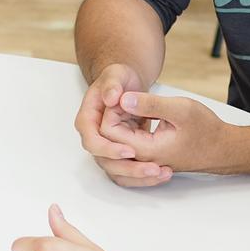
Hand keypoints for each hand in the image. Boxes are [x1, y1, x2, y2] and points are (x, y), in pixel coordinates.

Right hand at [74, 64, 171, 186]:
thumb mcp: (116, 75)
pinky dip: (143, 175)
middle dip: (128, 168)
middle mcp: (94, 136)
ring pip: (117, 170)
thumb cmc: (118, 78)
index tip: (130, 151)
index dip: (109, 149)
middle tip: (151, 169)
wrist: (127, 84)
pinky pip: (127, 170)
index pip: (92, 141)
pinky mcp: (119, 152)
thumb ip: (112, 85)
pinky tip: (161, 173)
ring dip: (138, 176)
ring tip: (160, 173)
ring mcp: (106, 146)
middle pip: (105, 161)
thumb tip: (111, 98)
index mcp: (88, 119)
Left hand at [104, 90, 233, 174]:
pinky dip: (129, 130)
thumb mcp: (180, 109)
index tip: (127, 96)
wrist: (223, 148)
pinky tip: (141, 116)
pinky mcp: (150, 157)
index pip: (109, 132)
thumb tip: (123, 98)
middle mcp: (142, 159)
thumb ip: (150, 104)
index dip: (113, 110)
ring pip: (117, 144)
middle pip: (109, 140)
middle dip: (115, 116)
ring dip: (121, 122)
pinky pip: (128, 147)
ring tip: (136, 107)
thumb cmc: (206, 130)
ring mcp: (145, 160)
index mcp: (146, 149)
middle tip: (131, 100)